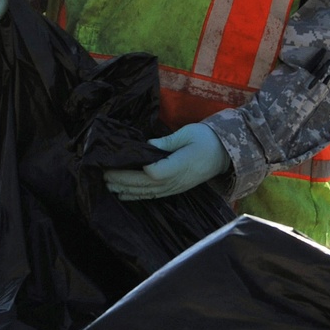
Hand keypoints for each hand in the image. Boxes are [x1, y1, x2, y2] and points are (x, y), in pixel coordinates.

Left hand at [104, 123, 229, 200]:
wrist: (224, 154)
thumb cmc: (206, 139)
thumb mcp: (188, 133)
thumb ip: (167, 141)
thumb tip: (146, 144)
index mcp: (181, 164)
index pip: (157, 172)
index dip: (141, 169)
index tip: (125, 160)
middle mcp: (177, 180)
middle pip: (145, 184)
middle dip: (123, 179)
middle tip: (104, 174)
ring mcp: (175, 187)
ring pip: (147, 192)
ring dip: (126, 189)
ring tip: (108, 185)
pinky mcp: (174, 189)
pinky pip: (153, 195)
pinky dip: (137, 195)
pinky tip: (124, 194)